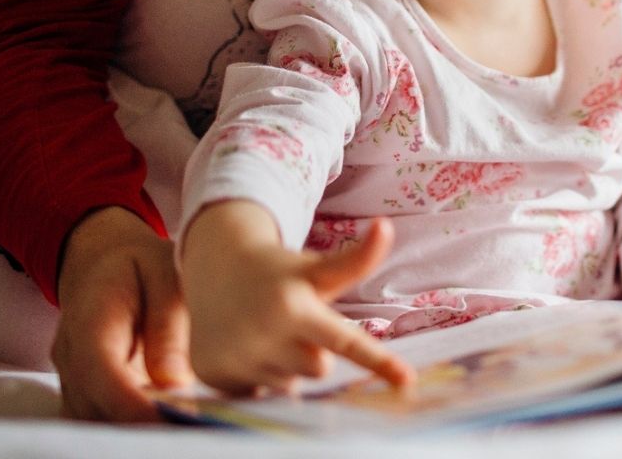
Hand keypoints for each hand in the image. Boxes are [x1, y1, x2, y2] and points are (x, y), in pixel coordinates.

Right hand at [51, 206, 191, 420]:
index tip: (175, 421)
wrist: (100, 261)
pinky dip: (127, 426)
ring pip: (93, 420)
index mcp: (91, 319)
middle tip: (191, 426)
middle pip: (94, 407)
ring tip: (183, 425)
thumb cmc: (140, 265)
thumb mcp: (165, 274)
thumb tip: (174, 382)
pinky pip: (98, 418)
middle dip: (139, 426)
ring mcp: (72, 376)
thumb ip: (168, 325)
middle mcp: (71, 355)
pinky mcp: (83, 391)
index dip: (133, 406)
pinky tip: (166, 420)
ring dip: (133, 430)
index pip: (101, 373)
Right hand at [179, 204, 412, 396]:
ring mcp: (239, 360)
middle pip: (319, 368)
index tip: (406, 380)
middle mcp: (266, 336)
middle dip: (313, 351)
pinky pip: (258, 394)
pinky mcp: (216, 377)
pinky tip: (247, 349)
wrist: (214, 269)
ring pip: (289, 384)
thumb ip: (356, 260)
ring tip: (267, 333)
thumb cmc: (280, 272)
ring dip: (286, 365)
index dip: (379, 362)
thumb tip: (386, 226)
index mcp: (295, 307)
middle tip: (294, 324)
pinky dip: (258, 376)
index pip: (347, 341)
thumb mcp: (317, 267)